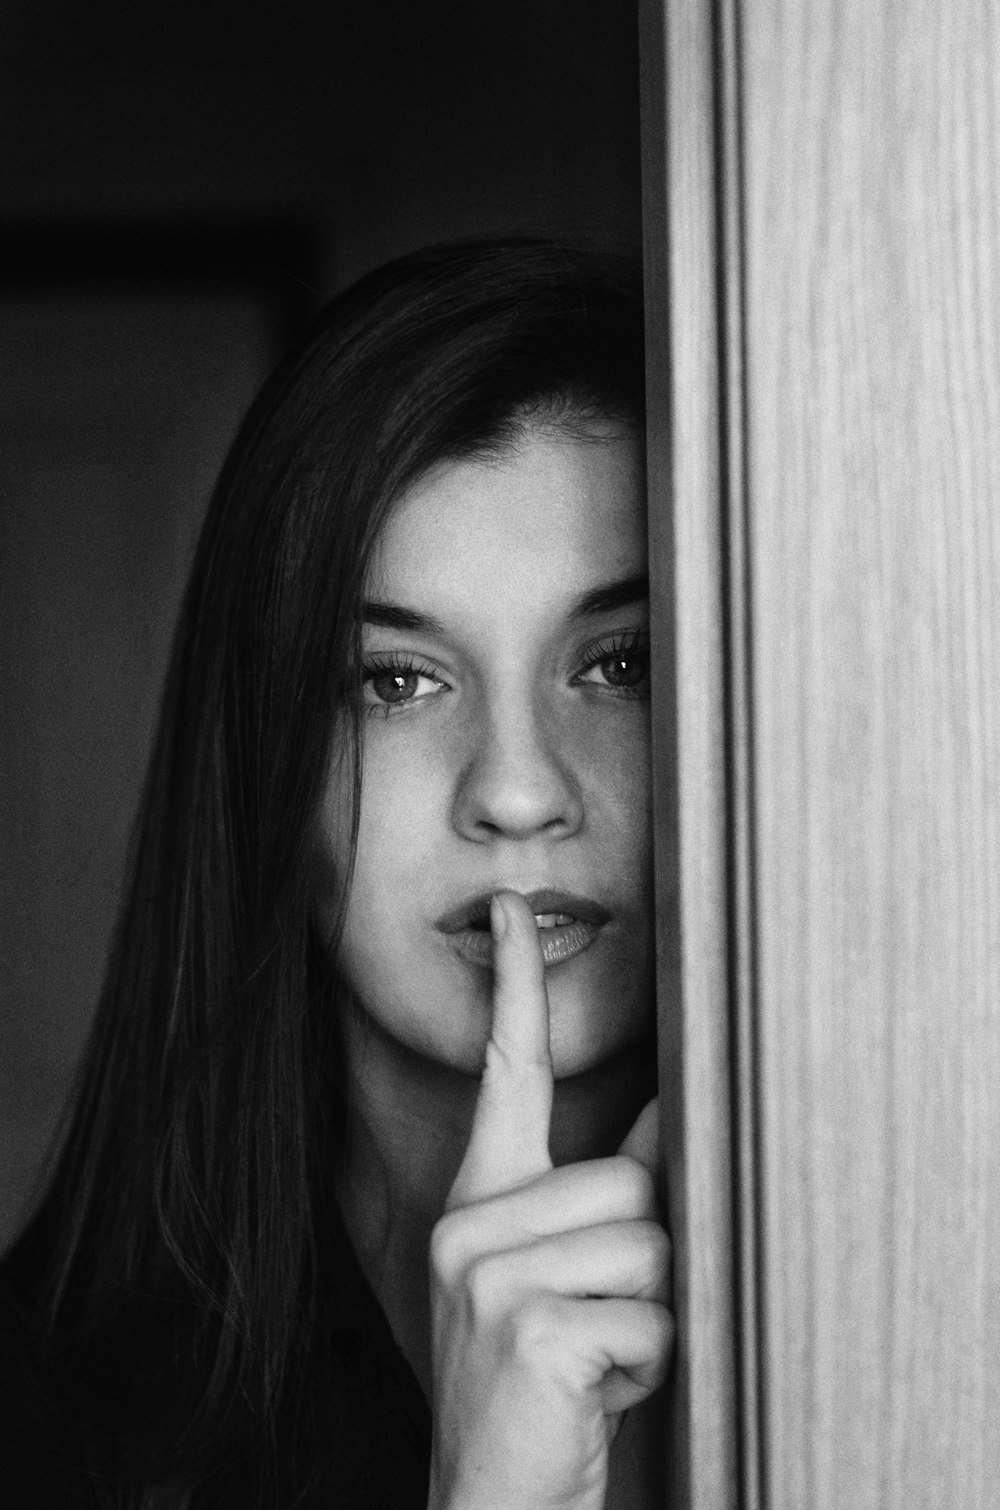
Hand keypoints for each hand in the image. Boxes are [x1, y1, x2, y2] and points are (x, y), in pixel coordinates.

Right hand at [427, 890, 672, 1509]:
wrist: (494, 1506)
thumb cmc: (539, 1390)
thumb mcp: (556, 1284)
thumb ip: (600, 1200)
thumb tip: (674, 1112)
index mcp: (480, 1203)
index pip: (506, 1073)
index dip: (513, 985)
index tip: (514, 909)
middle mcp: (472, 1224)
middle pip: (632, 1184)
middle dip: (648, 1266)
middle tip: (598, 1331)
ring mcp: (490, 1272)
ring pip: (651, 1247)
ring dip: (652, 1321)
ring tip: (595, 1363)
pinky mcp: (529, 1325)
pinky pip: (652, 1318)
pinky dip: (649, 1367)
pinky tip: (594, 1396)